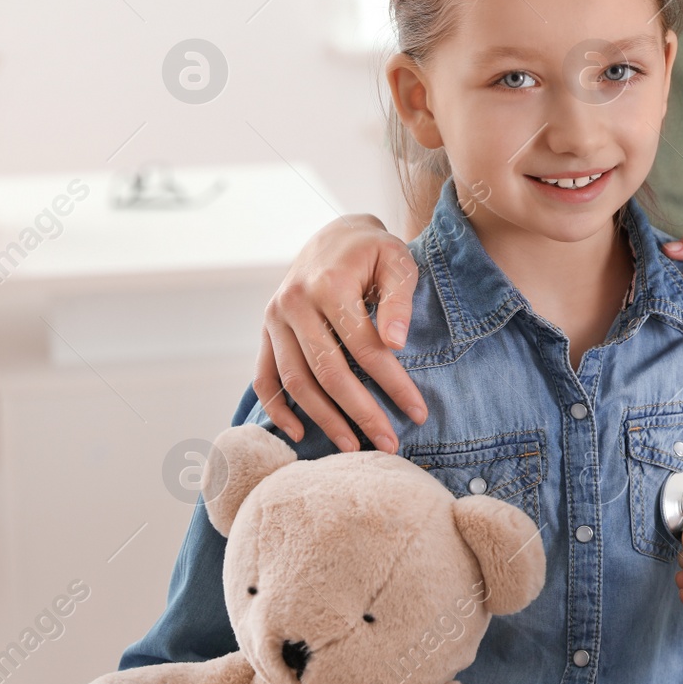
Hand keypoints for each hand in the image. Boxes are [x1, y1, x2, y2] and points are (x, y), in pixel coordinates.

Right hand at [254, 214, 427, 452]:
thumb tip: (395, 344)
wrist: (335, 236)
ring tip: (353, 447)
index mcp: (329, 285)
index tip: (418, 412)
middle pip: (328, 372)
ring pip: (296, 381)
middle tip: (389, 444)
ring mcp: (274, 319)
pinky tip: (299, 433)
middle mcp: (294, 304)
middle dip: (361, 412)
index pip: (365, 348)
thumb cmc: (374, 251)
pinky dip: (277, 408)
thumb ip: (399, 300)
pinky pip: (264, 376)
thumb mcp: (397, 261)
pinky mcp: (266, 331)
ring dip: (323, 419)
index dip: (392, 383)